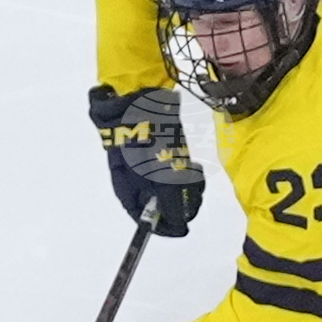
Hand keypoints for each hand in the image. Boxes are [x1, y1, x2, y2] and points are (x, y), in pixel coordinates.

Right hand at [90, 82, 204, 235]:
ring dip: (189, 188)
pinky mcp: (162, 149)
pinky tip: (194, 167)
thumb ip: (168, 202)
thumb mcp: (157, 174)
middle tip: (194, 198)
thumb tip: (179, 225)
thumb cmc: (142, 134)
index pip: (142, 217)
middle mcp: (136, 178)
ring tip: (195, 177)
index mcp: (126, 186)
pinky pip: (177, 170)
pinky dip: (188, 173)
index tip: (183, 229)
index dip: (163, 226)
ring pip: (173, 189)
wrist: (137, 92)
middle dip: (181, 205)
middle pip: (161, 205)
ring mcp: (149, 164)